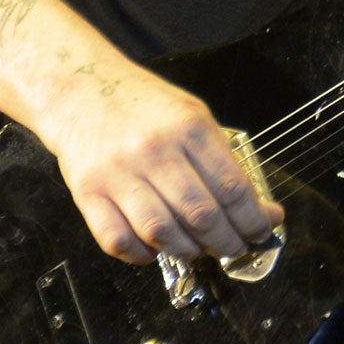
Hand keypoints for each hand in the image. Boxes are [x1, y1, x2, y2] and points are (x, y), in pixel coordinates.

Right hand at [41, 60, 285, 264]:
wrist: (80, 88)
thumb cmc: (142, 105)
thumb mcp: (192, 114)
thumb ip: (220, 156)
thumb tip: (254, 204)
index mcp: (189, 127)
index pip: (232, 186)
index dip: (254, 218)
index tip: (263, 230)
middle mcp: (154, 150)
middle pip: (201, 214)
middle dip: (227, 241)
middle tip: (236, 247)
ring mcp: (118, 173)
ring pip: (162, 233)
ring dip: (189, 252)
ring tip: (201, 249)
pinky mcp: (87, 193)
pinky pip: (118, 240)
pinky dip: (142, 255)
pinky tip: (156, 249)